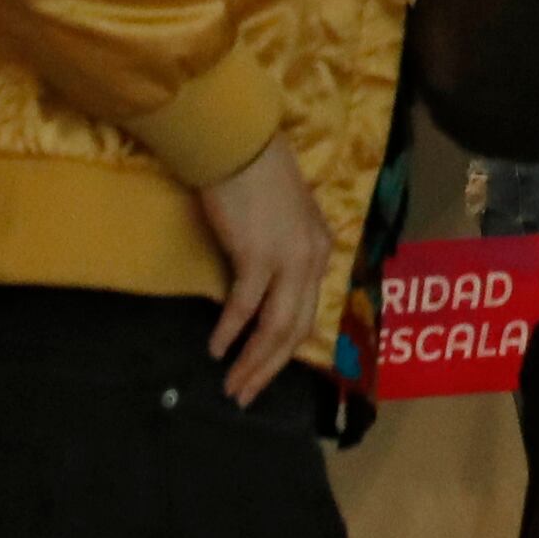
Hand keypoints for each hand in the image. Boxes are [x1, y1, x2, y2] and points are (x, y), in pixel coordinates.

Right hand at [193, 142, 333, 406]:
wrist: (239, 143)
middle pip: (296, 328)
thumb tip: (265, 286)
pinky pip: (245, 307)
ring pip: (275, 327)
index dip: (288, 347)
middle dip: (270, 367)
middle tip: (246, 394)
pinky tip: (217, 348)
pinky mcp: (257, 255)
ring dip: (252, 361)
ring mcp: (288, 258)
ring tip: (232, 385)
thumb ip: (284, 249)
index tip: (266, 371)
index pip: (309, 311)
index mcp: (321, 248)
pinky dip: (231, 331)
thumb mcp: (285, 217)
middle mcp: (313, 257)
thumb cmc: (256, 175)